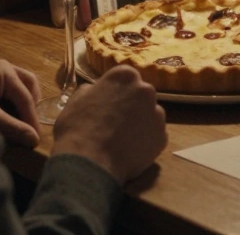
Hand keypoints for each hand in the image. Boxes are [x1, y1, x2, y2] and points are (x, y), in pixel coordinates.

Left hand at [0, 59, 42, 147]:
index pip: (25, 97)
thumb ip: (13, 128)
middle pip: (29, 85)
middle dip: (31, 106)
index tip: (36, 139)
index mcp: (4, 71)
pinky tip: (9, 116)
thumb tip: (34, 139)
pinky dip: (14, 102)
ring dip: (24, 103)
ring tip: (22, 122)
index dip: (32, 120)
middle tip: (31, 127)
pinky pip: (11, 89)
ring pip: (22, 86)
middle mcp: (3, 67)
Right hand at [51, 65, 166, 183]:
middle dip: (131, 105)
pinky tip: (129, 150)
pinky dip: (145, 141)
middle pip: (141, 95)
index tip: (108, 103)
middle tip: (115, 122)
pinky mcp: (163, 136)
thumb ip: (92, 90)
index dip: (116, 91)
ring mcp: (157, 114)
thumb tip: (96, 91)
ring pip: (149, 115)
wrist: (90, 162)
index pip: (125, 77)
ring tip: (122, 139)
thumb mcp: (76, 100)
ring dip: (140, 123)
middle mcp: (146, 90)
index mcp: (124, 76)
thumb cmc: (78, 128)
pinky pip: (154, 135)